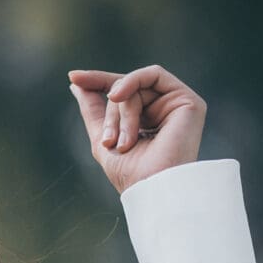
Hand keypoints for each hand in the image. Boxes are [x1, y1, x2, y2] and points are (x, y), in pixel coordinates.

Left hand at [67, 65, 206, 193]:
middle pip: (126, 90)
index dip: (97, 82)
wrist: (152, 188)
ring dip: (120, 112)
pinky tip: (117, 96)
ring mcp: (177, 106)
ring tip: (122, 141)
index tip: (74, 77)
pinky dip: (131, 82)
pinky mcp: (189, 101)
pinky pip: (154, 74)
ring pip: (136, 85)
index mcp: (148, 122)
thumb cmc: (130, 174)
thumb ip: (93, 109)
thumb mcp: (102, 137)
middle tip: (108, 141)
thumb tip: (76, 83)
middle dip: (110, 113)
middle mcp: (164, 112)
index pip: (122, 94)